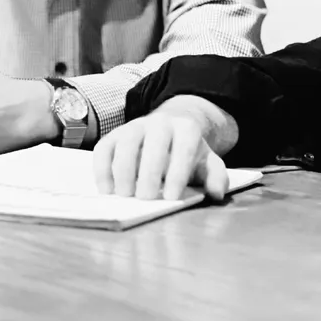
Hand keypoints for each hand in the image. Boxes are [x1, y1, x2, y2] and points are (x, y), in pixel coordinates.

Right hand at [93, 95, 231, 200]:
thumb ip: (216, 177)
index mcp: (187, 128)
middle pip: (153, 144)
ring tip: (125, 194)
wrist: (170, 128)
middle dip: (148, 172)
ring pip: (126, 142)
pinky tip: (106, 189)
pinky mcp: (115, 135)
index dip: (177, 172)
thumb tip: (217, 194)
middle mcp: (160, 123)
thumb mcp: (207, 163)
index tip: (170, 196)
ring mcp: (135, 126)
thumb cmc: (187, 153)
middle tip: (145, 197)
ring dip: (123, 169)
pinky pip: (104, 148)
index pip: (183, 148)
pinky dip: (102, 168)